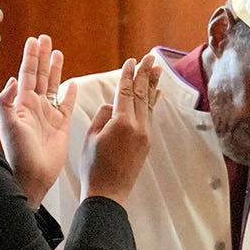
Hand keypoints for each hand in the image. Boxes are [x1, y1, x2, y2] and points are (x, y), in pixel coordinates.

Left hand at [0, 33, 72, 204]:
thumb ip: (7, 102)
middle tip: (46, 38)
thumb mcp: (8, 125)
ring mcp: (48, 115)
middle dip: (42, 57)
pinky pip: (66, 105)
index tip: (33, 40)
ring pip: (53, 86)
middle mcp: (34, 106)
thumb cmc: (18, 152)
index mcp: (22, 103)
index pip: (27, 74)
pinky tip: (73, 83)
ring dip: (56, 70)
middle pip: (40, 75)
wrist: (32, 175)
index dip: (30, 57)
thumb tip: (13, 80)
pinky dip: (70, 93)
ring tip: (58, 53)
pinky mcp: (61, 126)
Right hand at [84, 54, 161, 201]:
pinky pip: (150, 116)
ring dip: (153, 85)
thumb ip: (103, 116)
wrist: (108, 192)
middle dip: (145, 74)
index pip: (125, 92)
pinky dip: (153, 103)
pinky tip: (157, 93)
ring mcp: (145, 135)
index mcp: (121, 122)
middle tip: (150, 57)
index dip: (128, 75)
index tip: (131, 61)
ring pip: (149, 104)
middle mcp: (137, 126)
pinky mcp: (147, 142)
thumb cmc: (93, 165)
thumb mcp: (91, 137)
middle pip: (141, 94)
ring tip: (158, 68)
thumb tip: (113, 105)